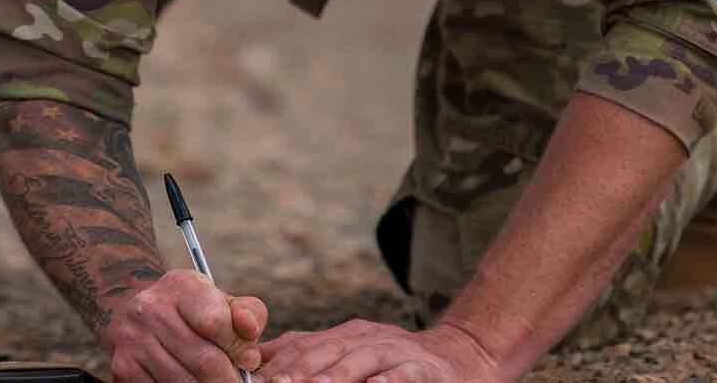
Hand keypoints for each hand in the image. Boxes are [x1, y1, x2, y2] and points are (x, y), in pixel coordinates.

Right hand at [101, 268, 267, 382]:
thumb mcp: (220, 301)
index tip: (249, 360)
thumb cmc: (191, 311)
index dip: (239, 347)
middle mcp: (151, 309)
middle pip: (204, 360)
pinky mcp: (124, 367)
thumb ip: (246, 312)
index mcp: (180, 286)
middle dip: (229, 378)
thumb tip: (250, 331)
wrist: (134, 311)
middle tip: (238, 382)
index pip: (216, 322)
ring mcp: (134, 340)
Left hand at [257, 319, 502, 382]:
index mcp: (343, 337)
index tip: (256, 379)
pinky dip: (390, 380)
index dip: (279, 362)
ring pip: (363, 360)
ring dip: (337, 375)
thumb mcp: (350, 354)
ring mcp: (398, 351)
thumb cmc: (393, 365)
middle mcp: (367, 339)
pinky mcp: (427, 369)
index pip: (303, 345)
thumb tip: (258, 364)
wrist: (459, 357)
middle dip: (299, 369)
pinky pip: (406, 373)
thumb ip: (310, 355)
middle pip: (328, 351)